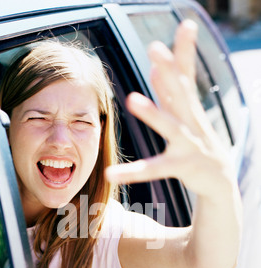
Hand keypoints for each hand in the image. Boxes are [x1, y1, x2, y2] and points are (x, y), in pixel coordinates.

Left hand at [105, 20, 233, 198]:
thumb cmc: (197, 144)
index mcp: (189, 108)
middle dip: (171, 70)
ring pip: (171, 127)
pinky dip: (134, 172)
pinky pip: (155, 169)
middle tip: (156, 48)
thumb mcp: (185, 117)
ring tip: (132, 98)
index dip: (185, 50)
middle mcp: (192, 122)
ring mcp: (189, 144)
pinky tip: (111, 173)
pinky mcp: (182, 167)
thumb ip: (170, 94)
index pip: (187, 75)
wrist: (220, 178)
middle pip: (182, 93)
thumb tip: (156, 68)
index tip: (187, 25)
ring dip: (153, 113)